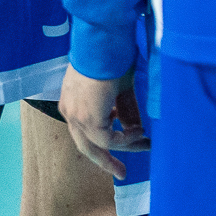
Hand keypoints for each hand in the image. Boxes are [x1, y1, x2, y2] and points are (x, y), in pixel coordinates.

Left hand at [59, 64, 145, 178]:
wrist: (104, 42)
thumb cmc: (112, 55)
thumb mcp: (119, 87)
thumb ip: (125, 109)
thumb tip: (134, 128)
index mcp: (72, 101)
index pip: (86, 129)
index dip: (107, 138)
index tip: (128, 139)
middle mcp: (70, 111)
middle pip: (86, 145)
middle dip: (106, 160)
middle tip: (122, 173)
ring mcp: (76, 116)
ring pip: (97, 144)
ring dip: (123, 147)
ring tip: (145, 143)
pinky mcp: (87, 118)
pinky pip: (107, 140)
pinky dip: (124, 139)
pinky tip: (139, 132)